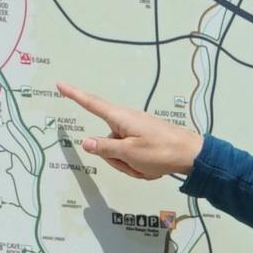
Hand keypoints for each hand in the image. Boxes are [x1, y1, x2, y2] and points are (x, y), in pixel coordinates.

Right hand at [55, 83, 200, 179]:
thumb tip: (86, 142)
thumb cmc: (161, 151)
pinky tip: (152, 168)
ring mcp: (135, 130)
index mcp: (120, 118)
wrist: (192, 154)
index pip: (92, 104)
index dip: (74, 95)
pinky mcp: (143, 138)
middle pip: (106, 143)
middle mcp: (126, 121)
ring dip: (129, 165)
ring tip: (146, 167)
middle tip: (134, 164)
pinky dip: (138, 165)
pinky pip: (131, 155)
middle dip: (116, 159)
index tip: (60, 84)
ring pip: (119, 153)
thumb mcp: (129, 153)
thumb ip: (105, 148)